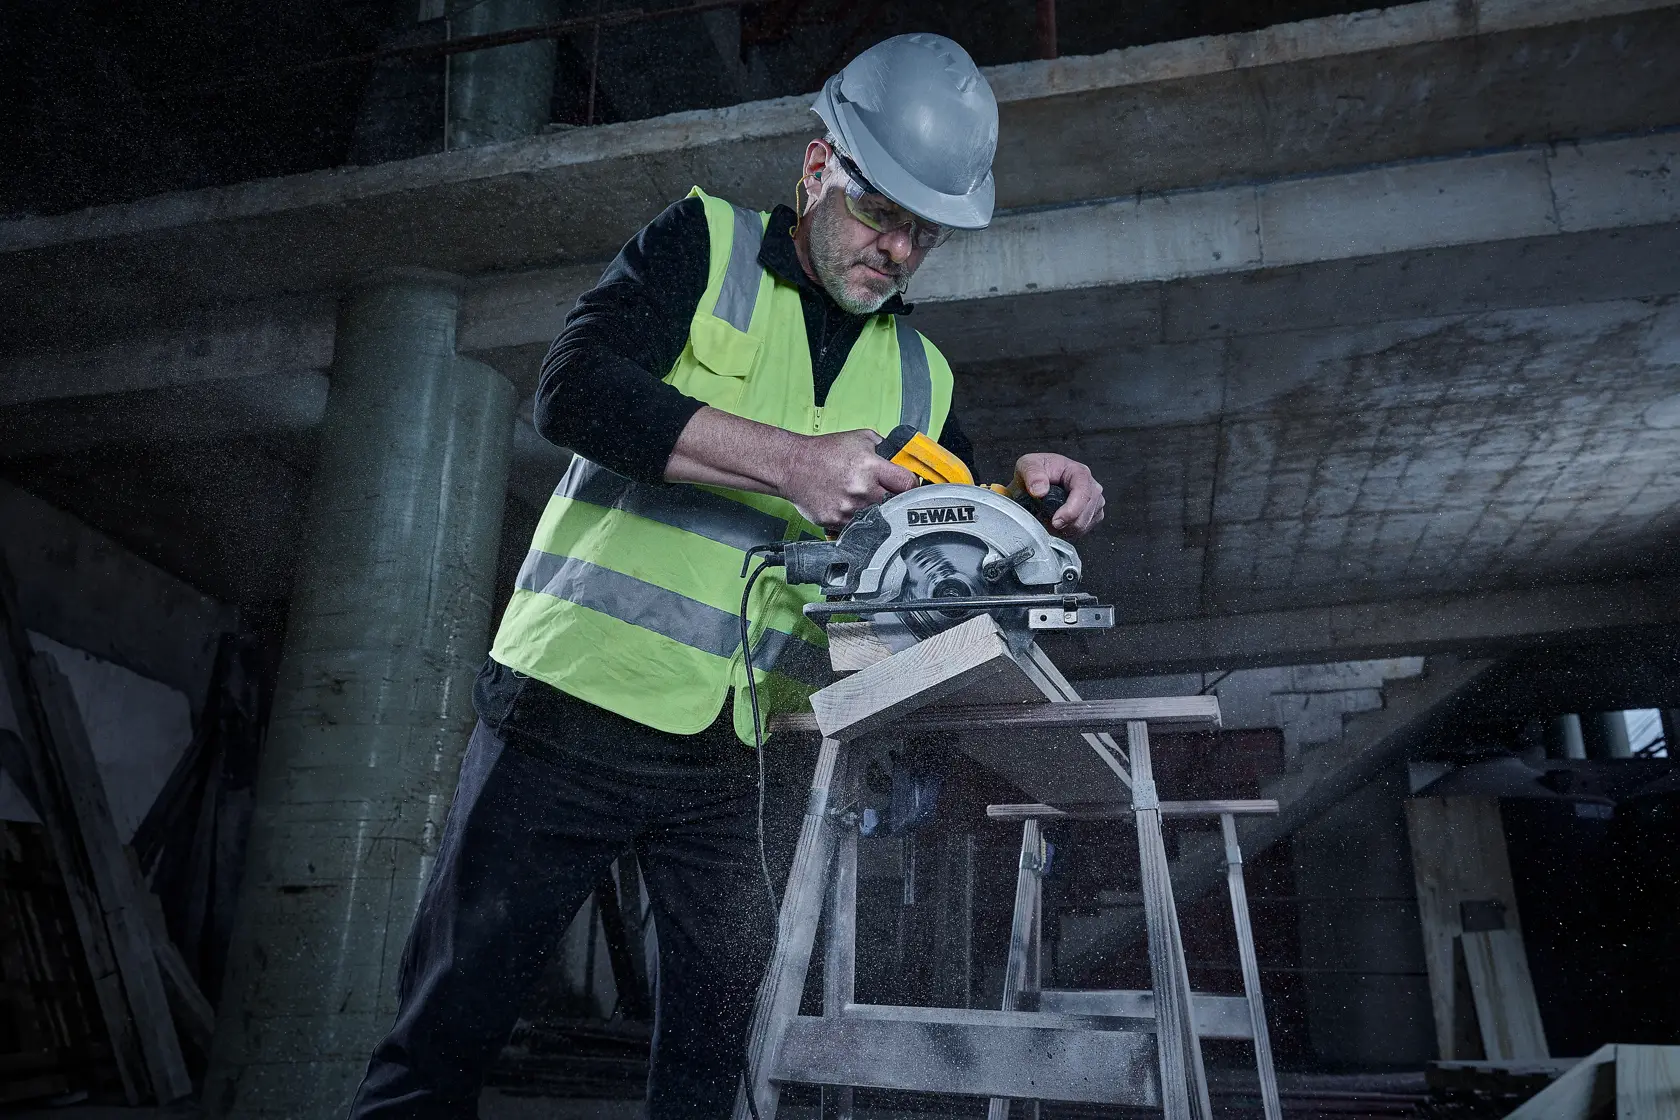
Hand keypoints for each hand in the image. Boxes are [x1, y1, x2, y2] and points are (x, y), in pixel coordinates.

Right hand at [780, 429, 916, 529]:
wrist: (792, 465)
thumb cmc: (824, 452)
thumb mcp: (861, 438)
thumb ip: (885, 449)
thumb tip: (903, 460)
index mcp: (870, 466)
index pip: (907, 483)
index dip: (912, 486)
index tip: (910, 488)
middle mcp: (861, 489)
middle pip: (895, 504)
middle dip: (893, 499)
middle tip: (886, 493)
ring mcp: (848, 508)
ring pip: (877, 517)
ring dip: (874, 510)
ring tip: (861, 496)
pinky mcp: (836, 521)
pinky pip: (857, 525)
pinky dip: (856, 518)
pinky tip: (847, 504)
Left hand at [1014, 452, 1104, 537]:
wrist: (1036, 481)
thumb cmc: (1035, 471)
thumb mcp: (1027, 465)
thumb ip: (1032, 474)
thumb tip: (1039, 491)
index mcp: (1078, 472)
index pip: (1083, 492)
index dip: (1071, 510)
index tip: (1055, 521)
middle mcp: (1091, 486)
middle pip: (1086, 512)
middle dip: (1066, 523)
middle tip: (1046, 523)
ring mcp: (1094, 501)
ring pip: (1085, 523)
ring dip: (1066, 528)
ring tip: (1049, 521)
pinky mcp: (1093, 514)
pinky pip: (1085, 529)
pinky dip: (1069, 532)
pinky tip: (1058, 525)